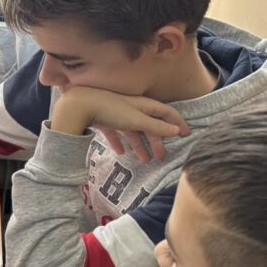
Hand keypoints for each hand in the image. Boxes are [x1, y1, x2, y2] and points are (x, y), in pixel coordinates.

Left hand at [52, 87, 190, 162]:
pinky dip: (119, 142)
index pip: (166, 113)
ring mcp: (117, 114)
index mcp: (143, 105)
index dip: (177, 122)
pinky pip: (114, 133)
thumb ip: (156, 126)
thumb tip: (177, 130)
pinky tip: (119, 153)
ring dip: (139, 145)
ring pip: (132, 131)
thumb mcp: (136, 119)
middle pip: (149, 125)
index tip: (187, 134)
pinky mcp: (103, 120)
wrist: (79, 106)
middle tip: (161, 157)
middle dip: (157, 140)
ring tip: (144, 160)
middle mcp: (132, 108)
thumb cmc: (110, 109)